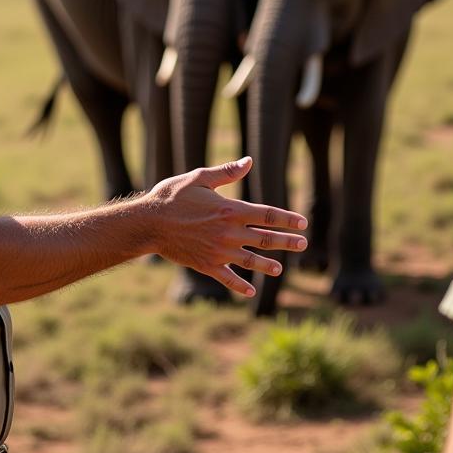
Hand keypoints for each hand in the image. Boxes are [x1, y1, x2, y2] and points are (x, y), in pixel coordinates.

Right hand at [145, 156, 307, 297]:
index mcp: (230, 210)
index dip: (287, 219)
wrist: (148, 223)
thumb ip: (227, 172)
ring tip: (280, 269)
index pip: (266, 215)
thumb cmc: (172, 197)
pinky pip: (228, 278)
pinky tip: (251, 291)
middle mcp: (229, 233)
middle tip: (303, 244)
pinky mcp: (206, 265)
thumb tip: (249, 161)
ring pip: (251, 260)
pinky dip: (240, 285)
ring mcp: (219, 251)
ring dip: (268, 264)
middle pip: (265, 238)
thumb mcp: (199, 178)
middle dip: (286, 241)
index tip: (302, 223)